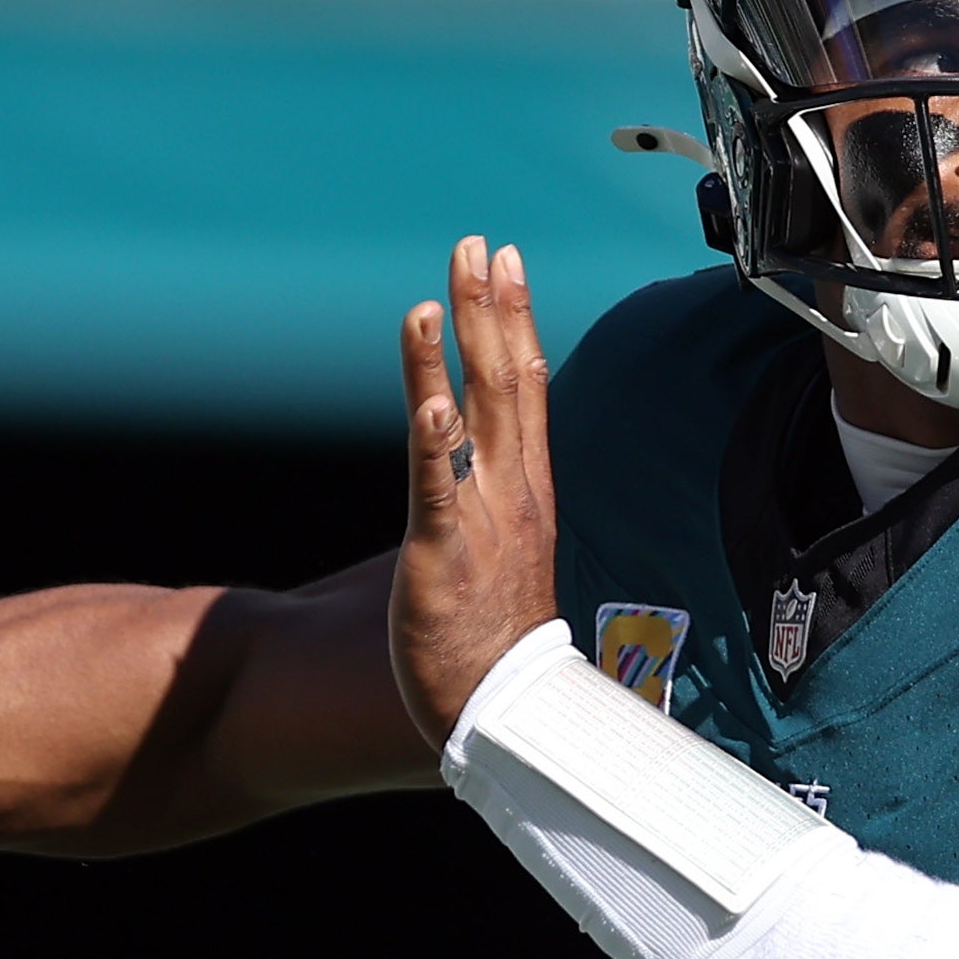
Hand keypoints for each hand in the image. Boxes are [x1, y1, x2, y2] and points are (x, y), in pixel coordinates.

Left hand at [391, 236, 562, 746]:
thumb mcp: (514, 548)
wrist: (508, 714)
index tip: (507, 259)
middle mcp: (514, 491)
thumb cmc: (500, 638)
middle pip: (507, 381)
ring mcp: (483, 519)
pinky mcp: (443, 553)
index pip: (529, 385)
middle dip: (490, 307)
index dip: (517, 317)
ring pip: (476, 416)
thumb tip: (496, 454)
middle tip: (477, 244)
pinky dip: (435, 438)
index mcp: (530, 487)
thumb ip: (505, 492)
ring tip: (440, 289)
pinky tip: (428, 396)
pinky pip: (441, 487)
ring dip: (458, 349)